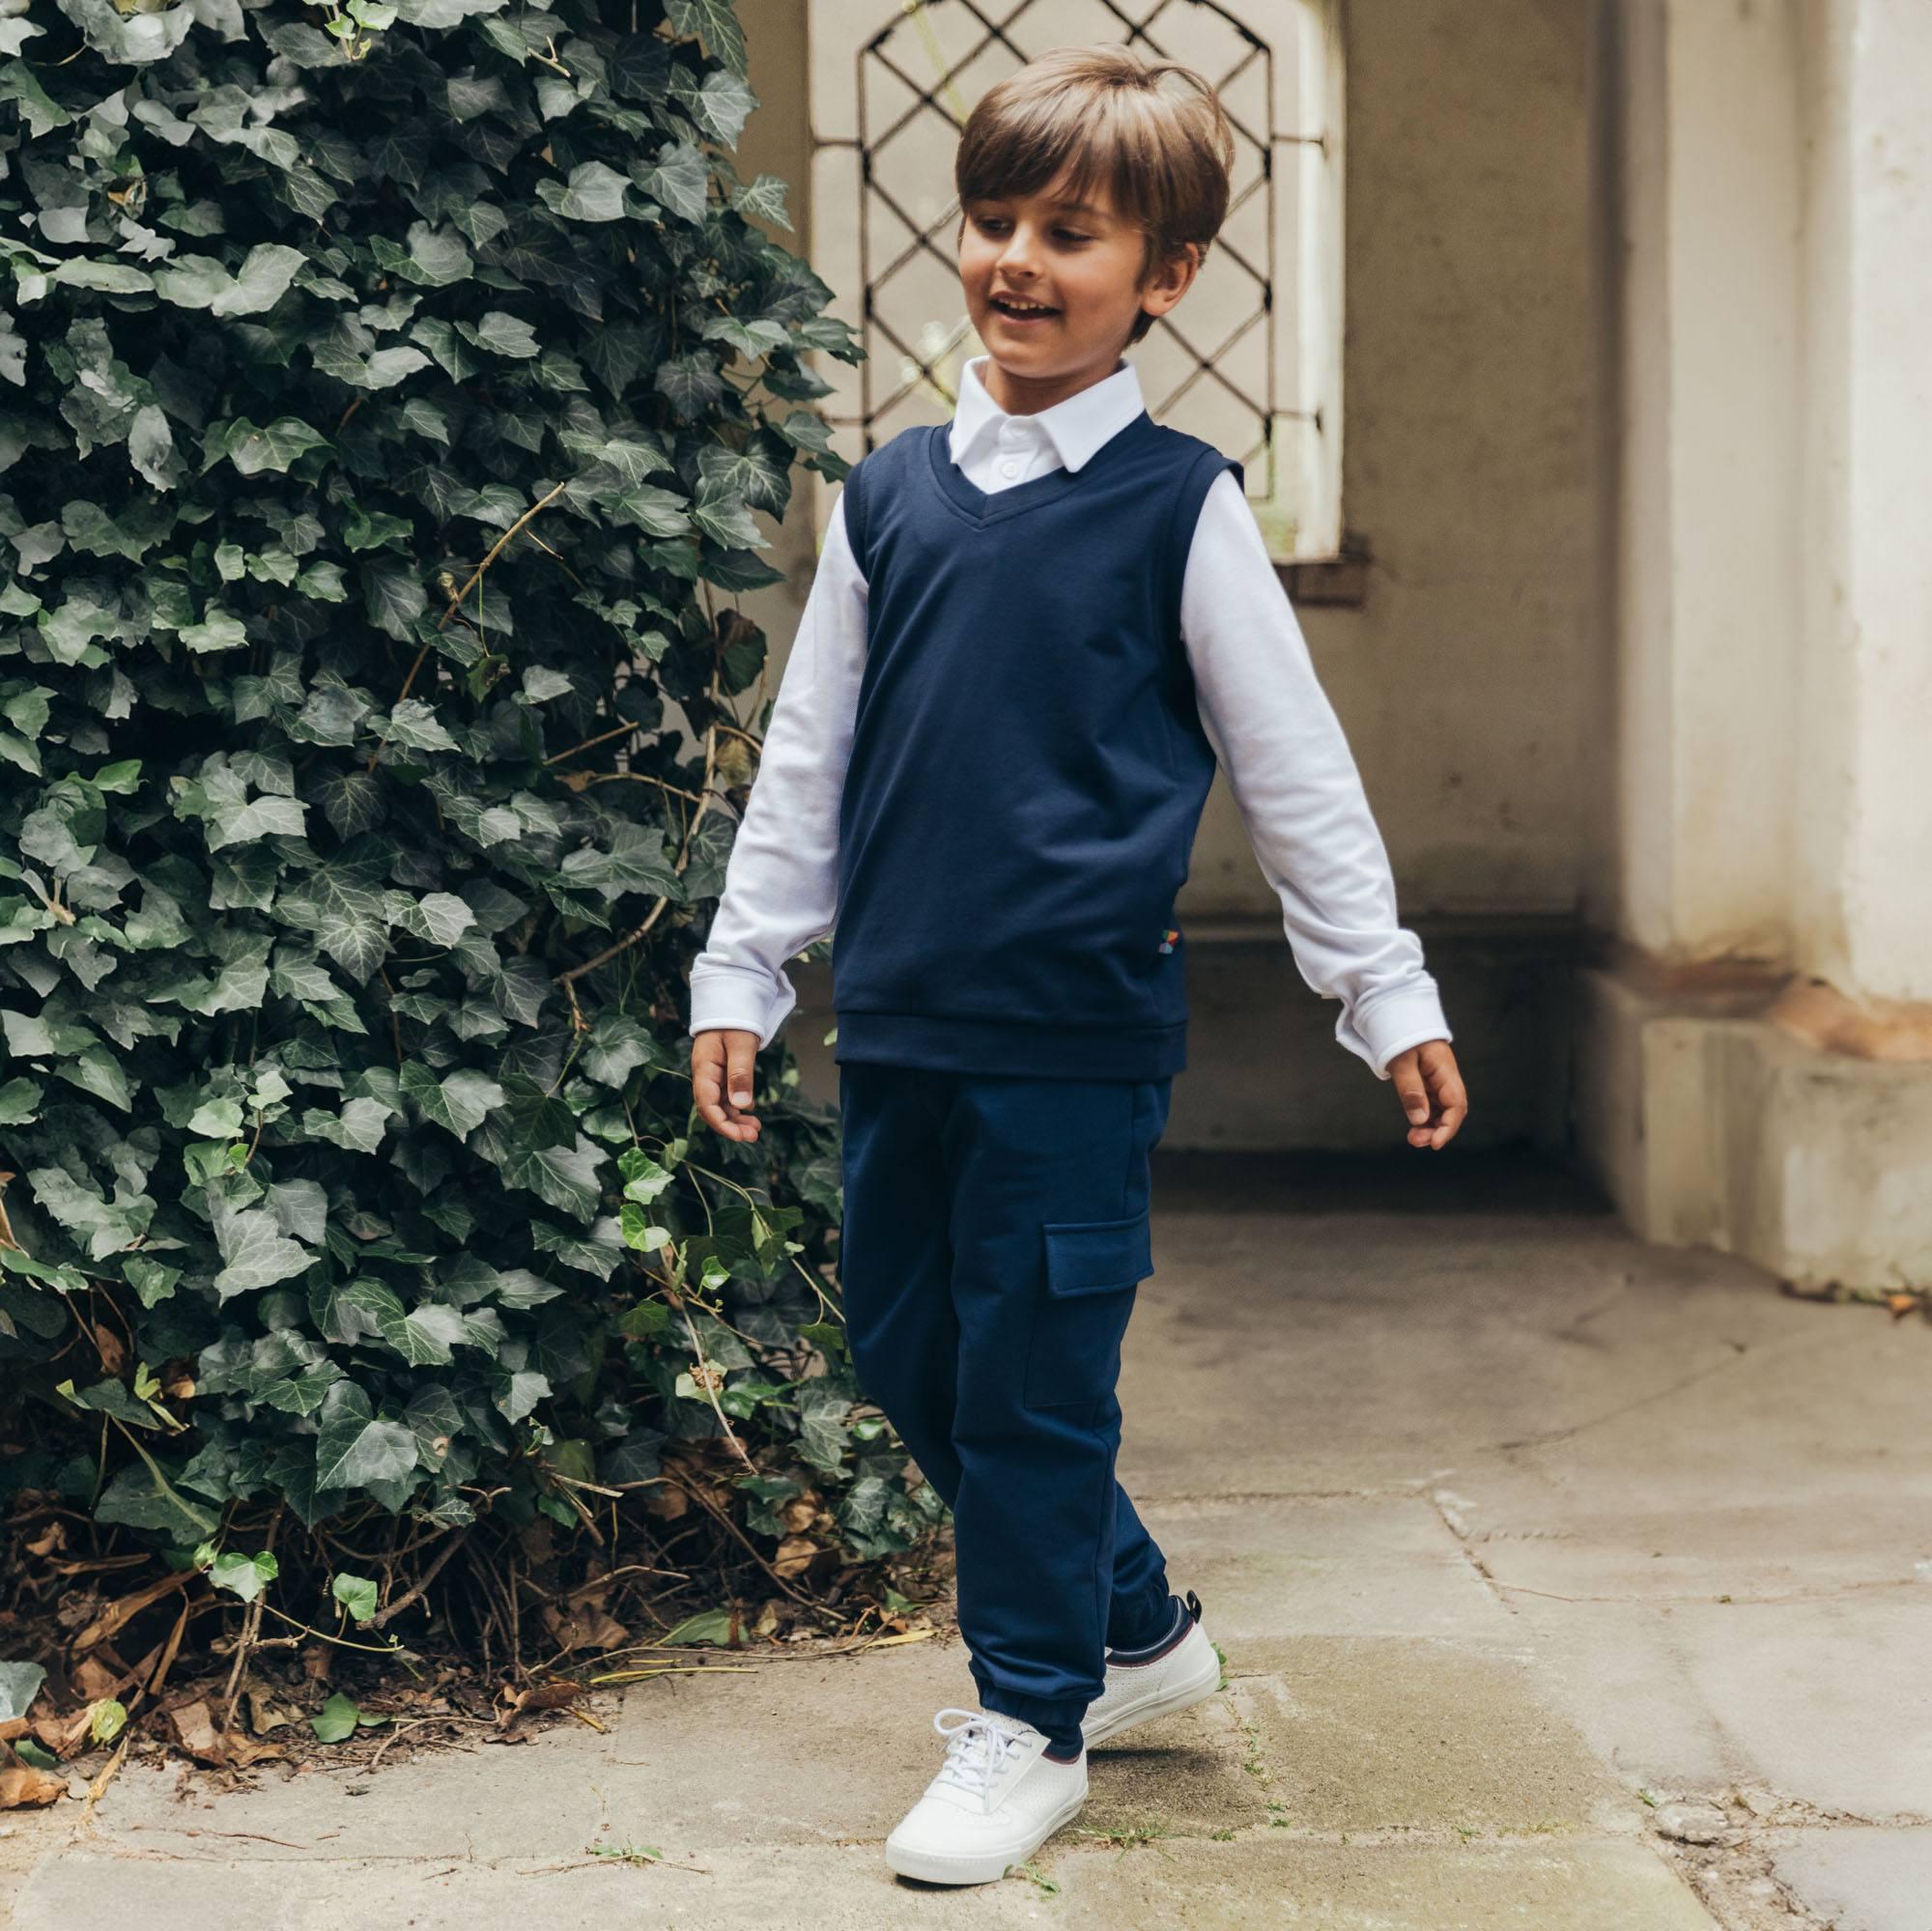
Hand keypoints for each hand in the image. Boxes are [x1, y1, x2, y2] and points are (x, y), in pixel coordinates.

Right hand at [691, 1027, 761, 1142]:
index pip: (707, 1105)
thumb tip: (741, 1105)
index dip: (721, 1124)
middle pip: (712, 1109)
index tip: (739, 1136)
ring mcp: (713, 1075)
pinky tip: (750, 1114)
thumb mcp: (741, 1045)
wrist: (731, 1001)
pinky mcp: (722, 1073)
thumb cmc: (735, 1019)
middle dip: (730, 1126)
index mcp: (704, 1069)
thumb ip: (740, 1074)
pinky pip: (726, 1096)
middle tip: (753, 1136)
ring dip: (735, 1119)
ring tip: (755, 1129)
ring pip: (720, 1105)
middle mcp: (705, 1075)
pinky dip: (737, 1107)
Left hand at [1385, 1039, 1465, 1149]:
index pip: (1455, 1104)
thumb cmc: (1402, 1036)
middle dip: (1438, 1130)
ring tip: (1413, 1138)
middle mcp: (1447, 1078)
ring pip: (1442, 1111)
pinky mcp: (1430, 1083)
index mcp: (1445, 1071)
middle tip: (1415, 1141)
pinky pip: (1432, 1105)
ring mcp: (1439, 1081)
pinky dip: (1426, 1118)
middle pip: (1452, 1111)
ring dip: (1431, 1127)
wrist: (1401, 1018)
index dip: (1448, 1126)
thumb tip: (1419, 1119)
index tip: (1434, 1143)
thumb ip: (1411, 1089)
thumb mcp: (1402, 1062)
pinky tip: (1416, 1127)